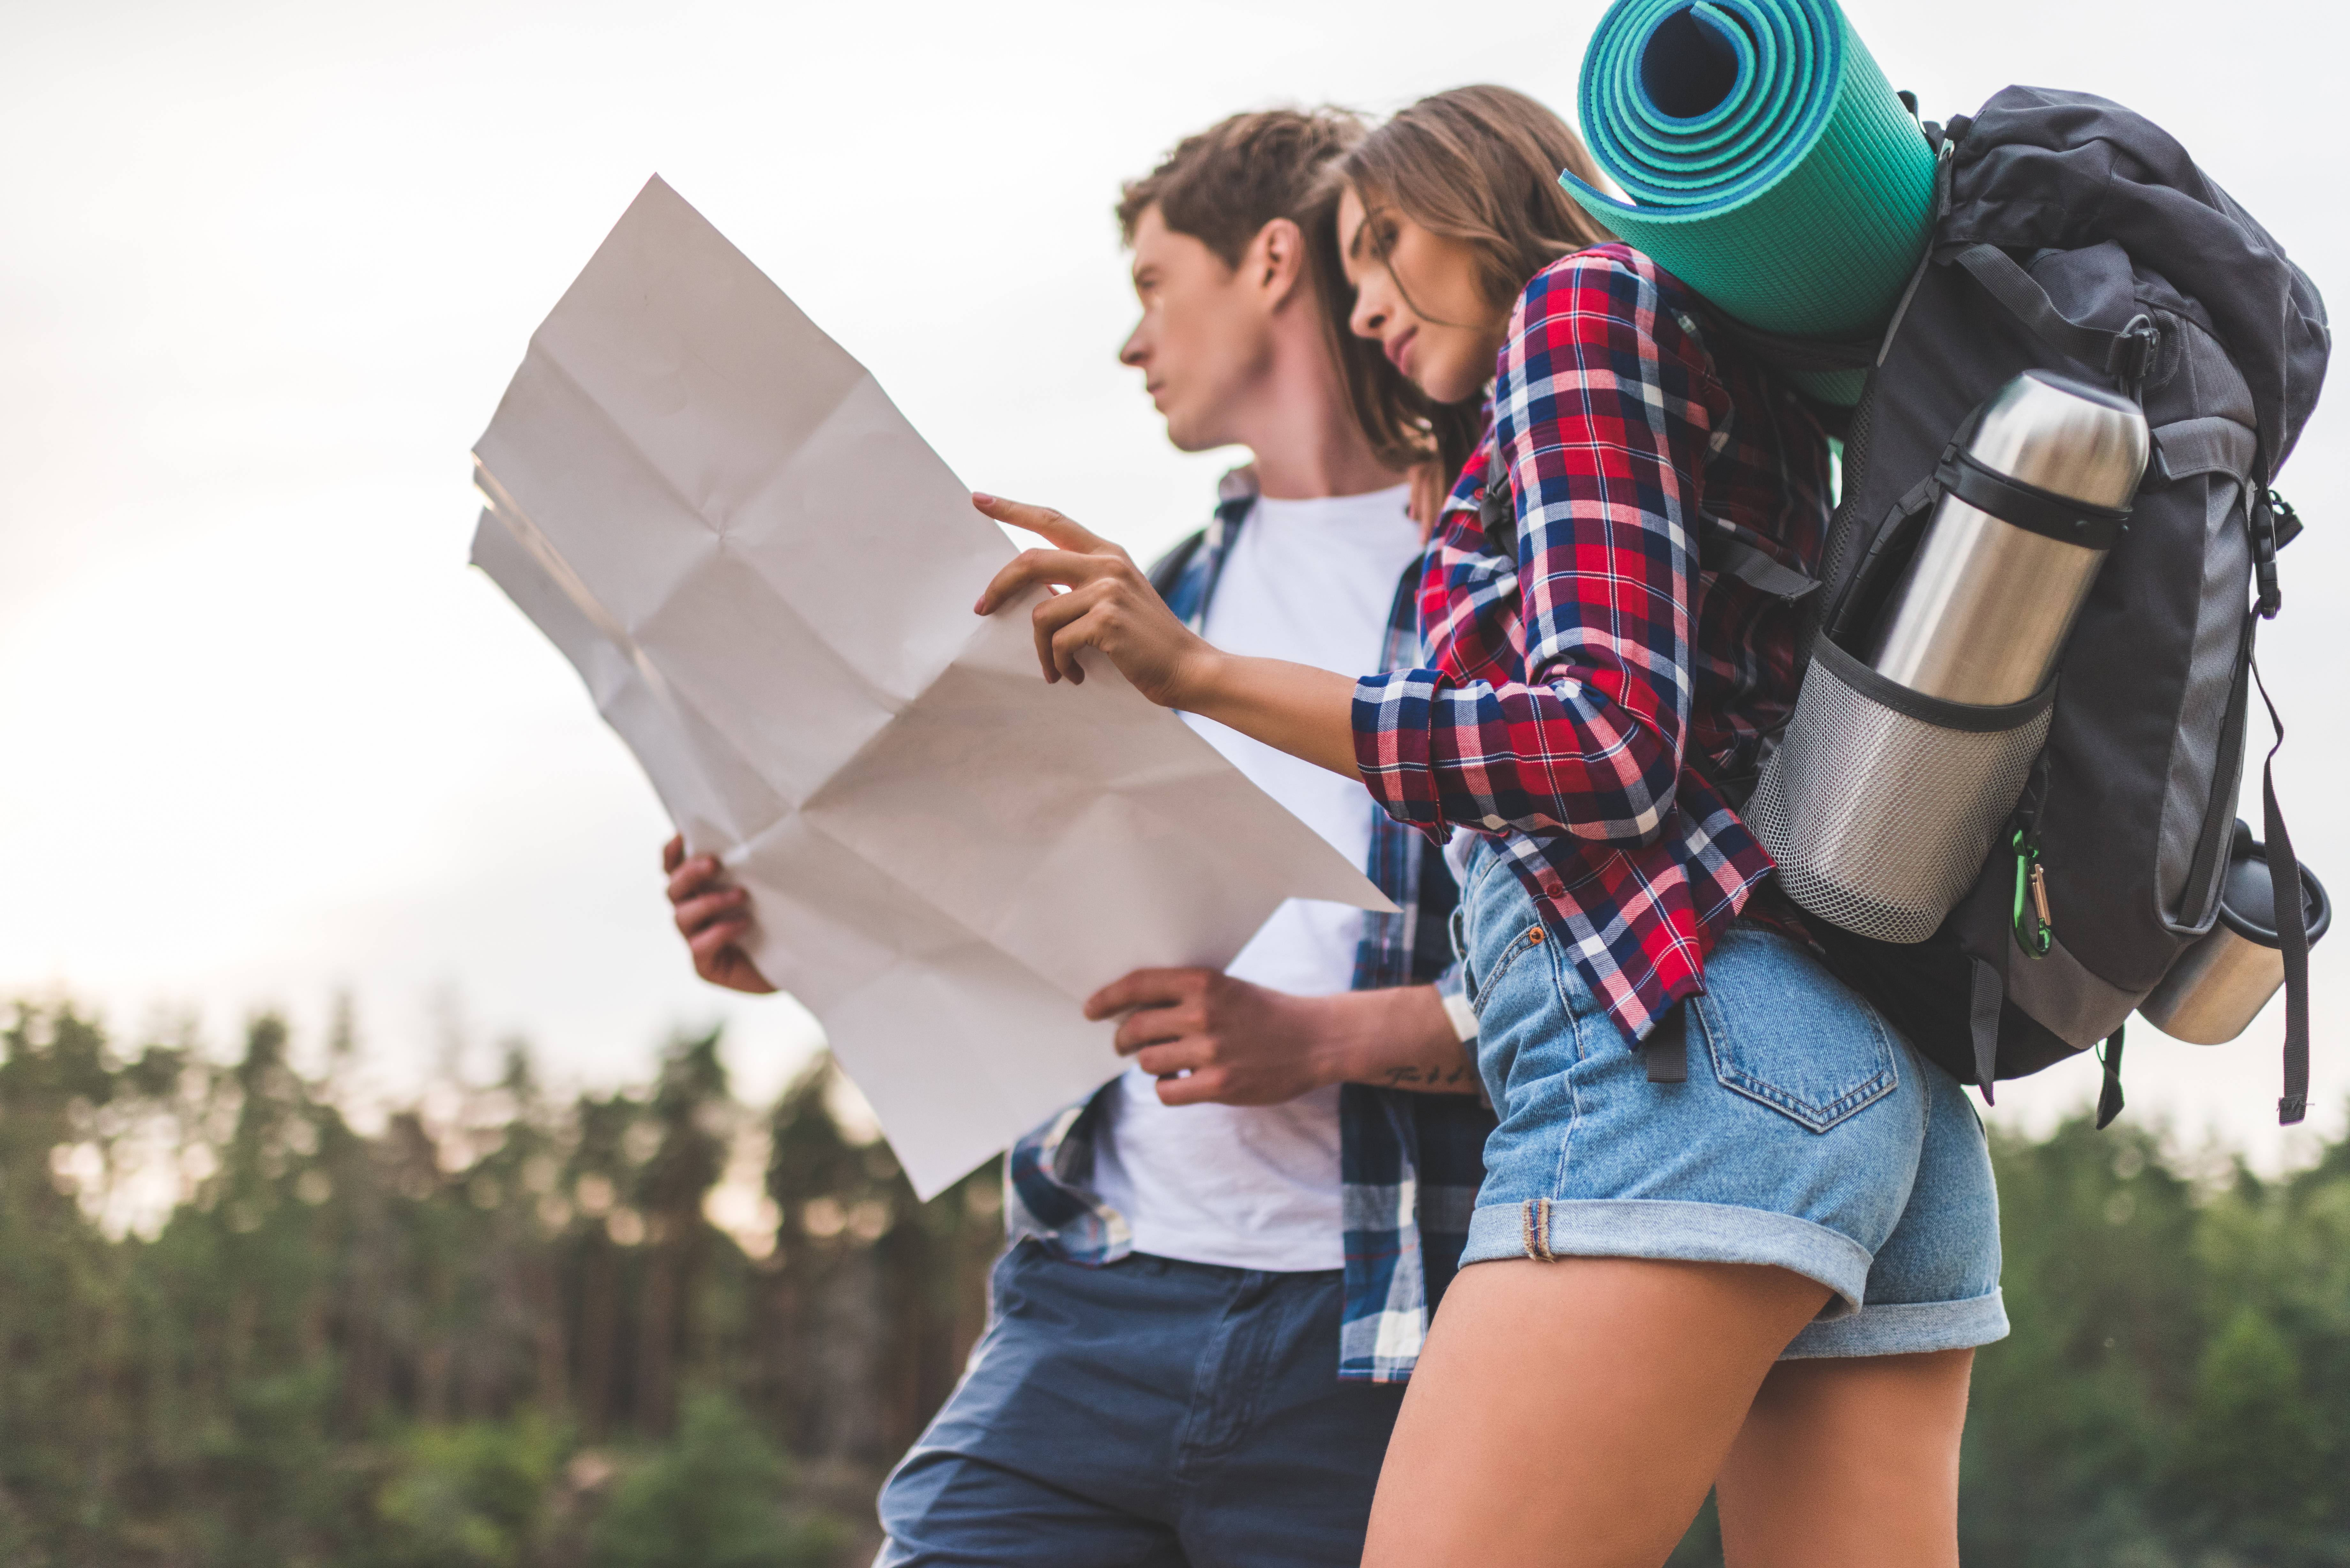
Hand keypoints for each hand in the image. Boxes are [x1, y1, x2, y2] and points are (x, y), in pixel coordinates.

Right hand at [662, 835, 775, 994]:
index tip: (681, 836)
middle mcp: (693, 914)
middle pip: (673, 889)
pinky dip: (719, 932)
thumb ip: (751, 868)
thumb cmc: (779, 920)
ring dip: (709, 902)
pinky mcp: (704, 965)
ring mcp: (695, 940)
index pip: (674, 870)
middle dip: (690, 874)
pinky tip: (743, 924)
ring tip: (741, 895)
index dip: (672, 854)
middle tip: (714, 863)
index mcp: (700, 892)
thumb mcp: (765, 889)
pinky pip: (699, 946)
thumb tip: (759, 837)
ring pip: (682, 916)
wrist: (794, 961)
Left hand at [970, 494, 1220, 706]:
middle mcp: (1107, 564)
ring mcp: (1108, 590)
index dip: (1013, 509)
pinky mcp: (1107, 620)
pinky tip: (1074, 675)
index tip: (979, 499)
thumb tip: (1036, 593)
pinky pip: (1057, 642)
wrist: (1189, 668)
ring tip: (1057, 667)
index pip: (1052, 521)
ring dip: (1041, 649)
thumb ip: (1081, 587)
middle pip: (1031, 561)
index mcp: (1107, 554)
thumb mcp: (1115, 600)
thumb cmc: (1147, 643)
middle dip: (998, 586)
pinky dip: (1059, 664)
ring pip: (1041, 613)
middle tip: (982, 607)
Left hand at [1085, 973, 1477, 1106]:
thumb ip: (1184, 996)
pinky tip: (1181, 1082)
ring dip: (1150, 1065)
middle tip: (1125, 1045)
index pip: (1137, 985)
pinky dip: (1167, 1089)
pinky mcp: (1219, 1084)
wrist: (1316, 1038)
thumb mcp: (1226, 988)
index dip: (1106, 998)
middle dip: (1122, 1039)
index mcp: (1202, 982)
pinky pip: (1167, 1092)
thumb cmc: (1266, 1012)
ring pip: (1148, 1062)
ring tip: (1169, 1063)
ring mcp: (1210, 1051)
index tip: (1090, 1009)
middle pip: (1134, 1028)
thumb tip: (1132, 1010)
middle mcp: (1202, 1013)